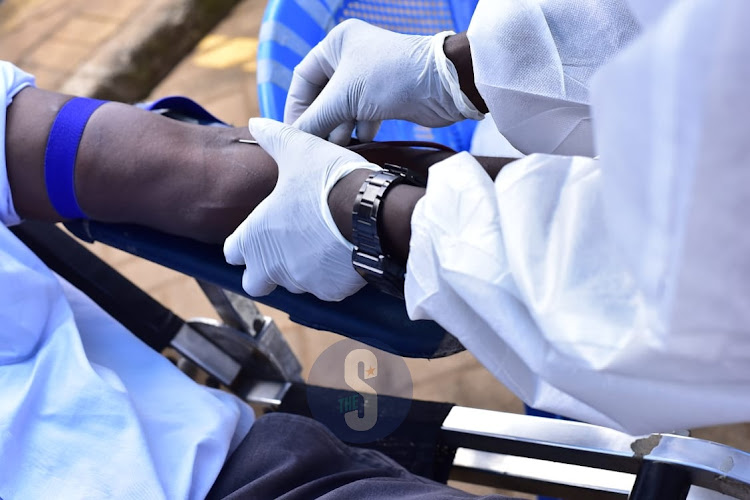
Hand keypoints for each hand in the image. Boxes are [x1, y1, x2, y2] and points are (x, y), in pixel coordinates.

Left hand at [224, 118, 379, 300]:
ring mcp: (304, 281)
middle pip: (256, 283)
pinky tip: (343, 252)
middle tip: (286, 246)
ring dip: (301, 269)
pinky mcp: (331, 291)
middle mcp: (274, 265)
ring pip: (294, 284)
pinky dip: (331, 275)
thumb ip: (274, 138)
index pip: (232, 254)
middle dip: (266, 270)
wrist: (372, 211)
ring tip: (321, 242)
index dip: (243, 244)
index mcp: (256, 236)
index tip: (257, 234)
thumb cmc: (330, 181)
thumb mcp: (298, 150)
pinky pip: (326, 288)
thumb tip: (257, 124)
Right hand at [284, 19, 482, 144]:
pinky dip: (360, 129)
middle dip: (321, 121)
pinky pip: (363, 116)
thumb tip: (295, 137)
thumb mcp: (343, 97)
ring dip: (340, 128)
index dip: (296, 107)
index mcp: (337, 44)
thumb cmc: (390, 78)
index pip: (303, 78)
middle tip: (315, 145)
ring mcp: (370, 78)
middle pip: (323, 96)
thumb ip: (315, 118)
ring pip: (343, 108)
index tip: (294, 133)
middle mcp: (352, 57)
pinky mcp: (386, 97)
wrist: (441, 85)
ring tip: (339, 146)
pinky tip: (361, 141)